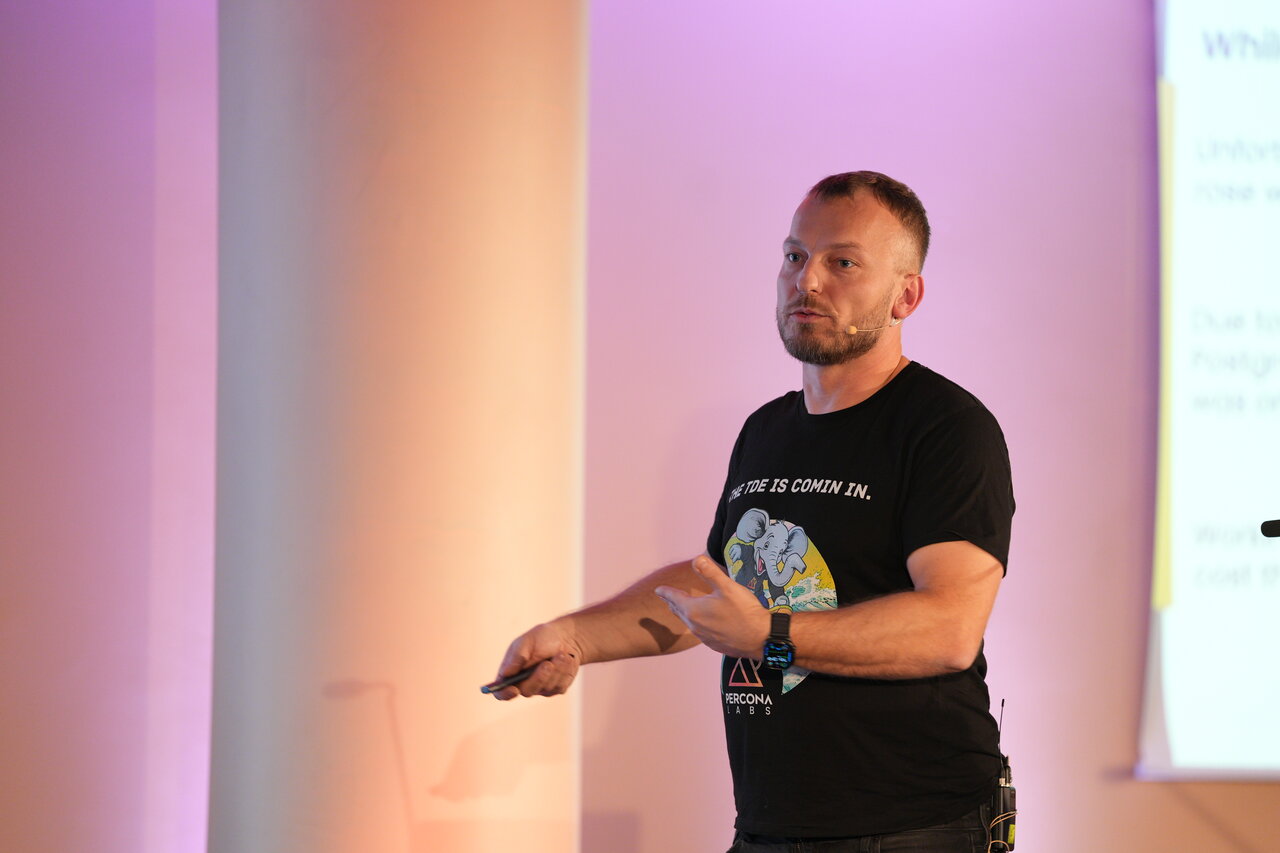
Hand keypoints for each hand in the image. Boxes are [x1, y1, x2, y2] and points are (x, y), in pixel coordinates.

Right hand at [488, 620, 581, 700]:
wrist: (566, 637)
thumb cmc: (542, 638)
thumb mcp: (527, 641)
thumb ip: (517, 656)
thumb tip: (505, 673)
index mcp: (510, 672)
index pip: (501, 692)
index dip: (504, 694)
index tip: (513, 690)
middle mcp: (524, 684)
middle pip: (527, 691)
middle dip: (538, 677)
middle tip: (548, 663)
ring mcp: (541, 688)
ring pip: (546, 688)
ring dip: (556, 669)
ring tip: (561, 654)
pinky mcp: (557, 688)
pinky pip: (560, 686)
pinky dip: (564, 670)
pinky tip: (566, 659)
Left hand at [653, 555, 770, 658]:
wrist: (761, 639)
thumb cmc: (745, 611)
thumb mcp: (727, 587)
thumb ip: (710, 572)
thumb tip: (696, 558)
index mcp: (694, 610)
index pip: (674, 598)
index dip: (666, 592)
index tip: (658, 589)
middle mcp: (695, 626)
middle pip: (679, 611)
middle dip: (672, 603)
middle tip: (666, 597)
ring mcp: (704, 638)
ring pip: (689, 623)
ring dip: (684, 613)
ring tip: (683, 608)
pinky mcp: (715, 645)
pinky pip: (700, 632)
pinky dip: (697, 624)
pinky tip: (703, 623)